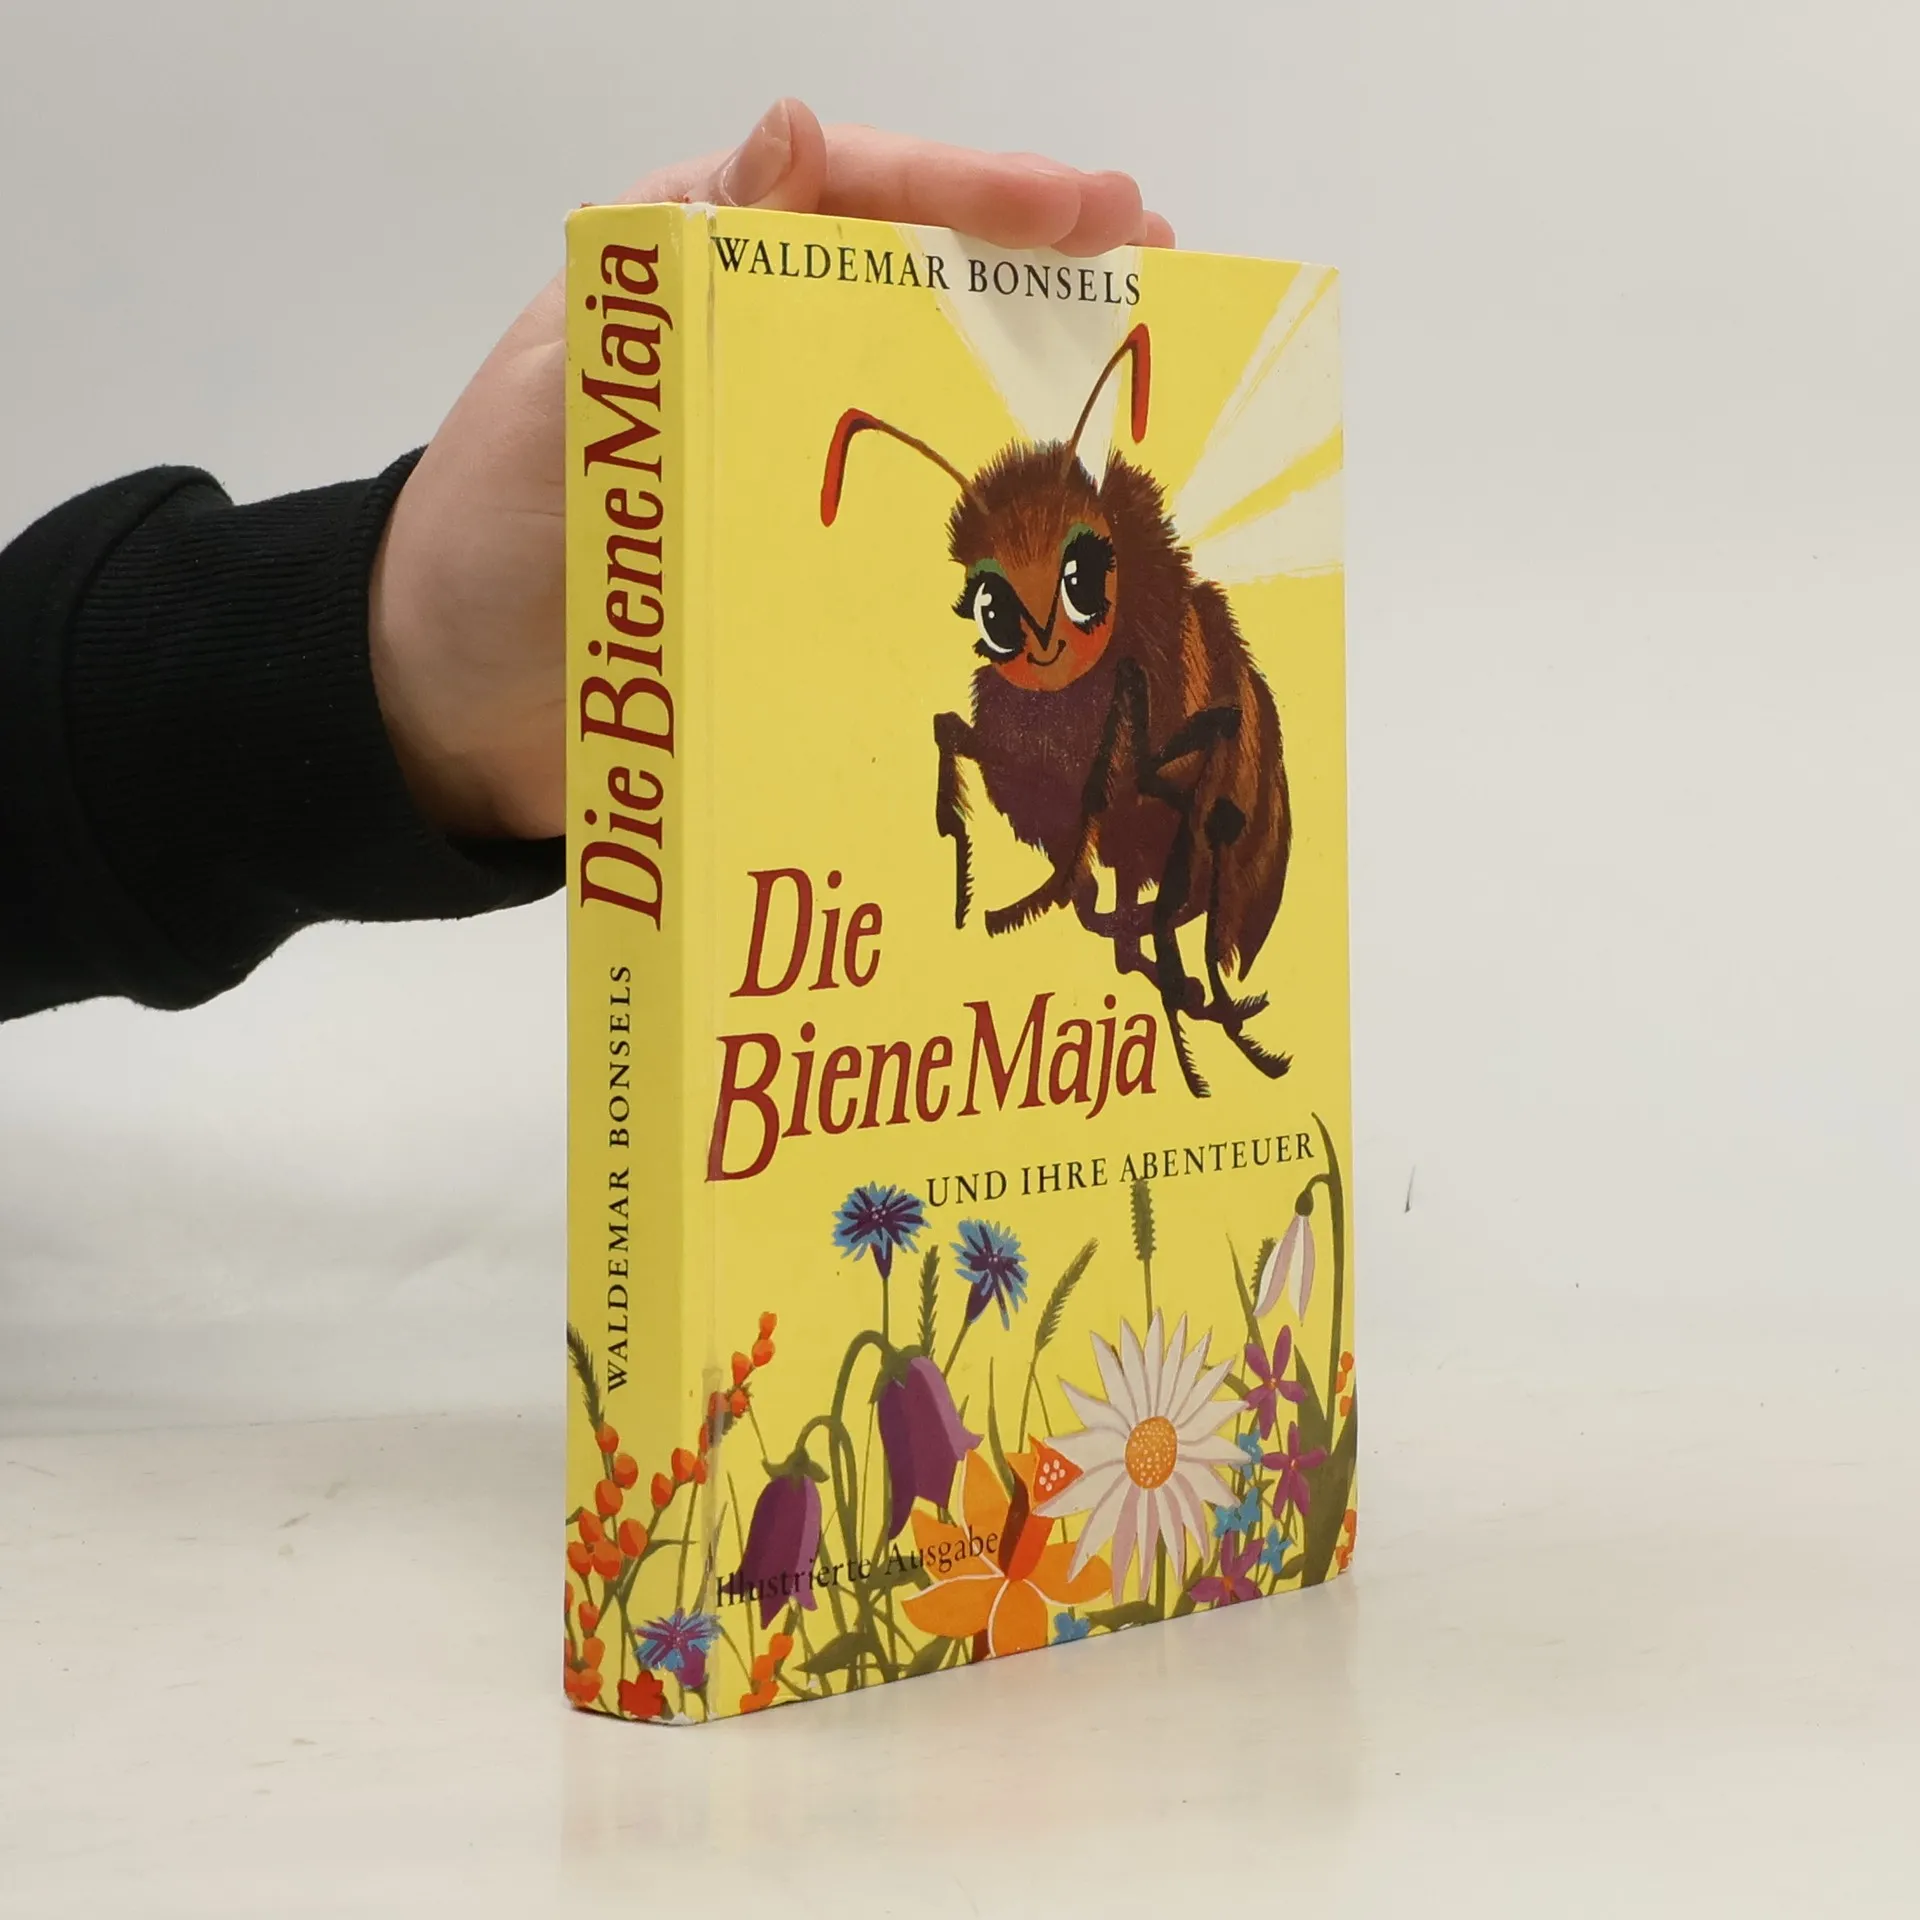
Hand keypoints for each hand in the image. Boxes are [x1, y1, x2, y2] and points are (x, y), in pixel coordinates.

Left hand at [368, 99, 1175, 840]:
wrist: (451, 706)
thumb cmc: (485, 541)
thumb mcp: (567, 392)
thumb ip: (673, 279)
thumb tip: (795, 132)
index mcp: (692, 268)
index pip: (854, 194)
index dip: (978, 192)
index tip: (1089, 207)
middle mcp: (755, 342)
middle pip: (917, 277)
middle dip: (1039, 264)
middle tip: (1159, 259)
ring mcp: (788, 450)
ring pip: (929, 384)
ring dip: (1036, 370)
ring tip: (1148, 362)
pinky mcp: (805, 549)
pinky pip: (911, 508)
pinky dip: (989, 502)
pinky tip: (1066, 509)